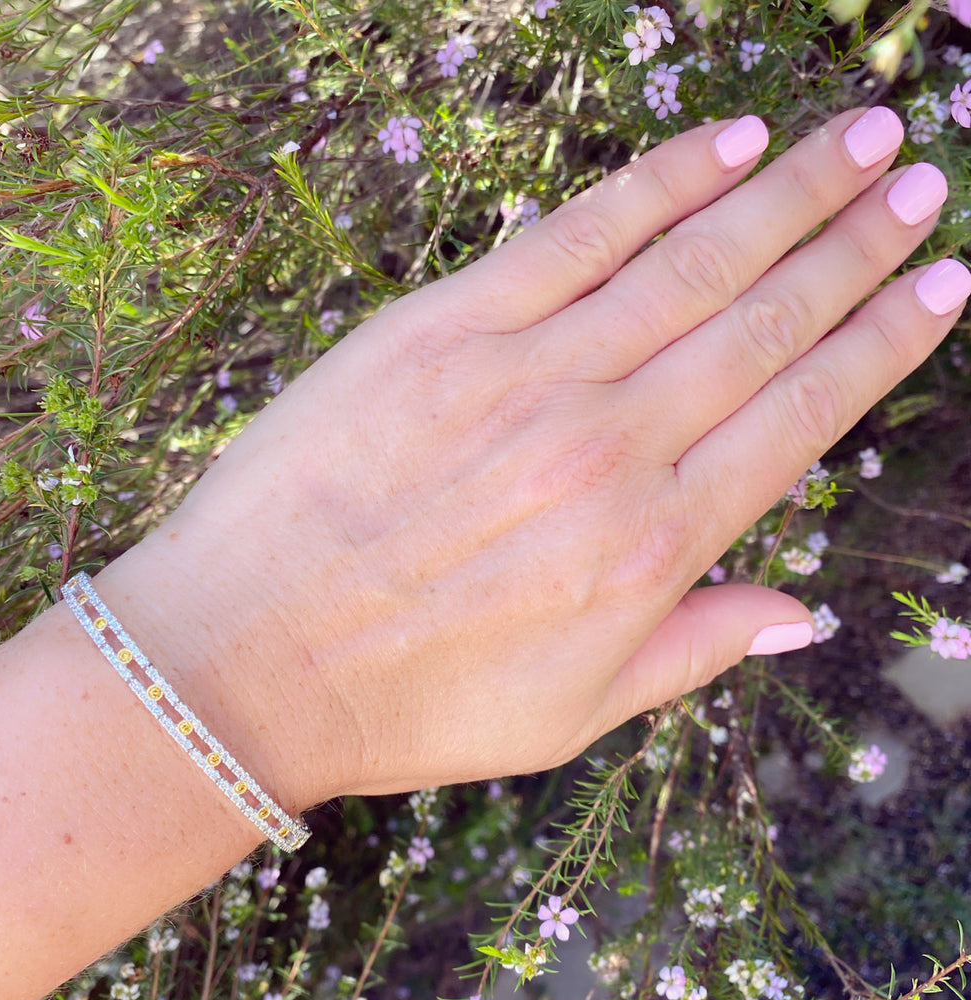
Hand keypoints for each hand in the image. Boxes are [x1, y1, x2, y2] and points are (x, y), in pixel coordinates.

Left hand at [103, 107, 967, 810]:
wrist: (246, 661)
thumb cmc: (409, 700)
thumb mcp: (572, 712)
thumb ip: (696, 648)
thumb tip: (804, 613)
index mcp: (652, 546)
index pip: (800, 415)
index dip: (880, 342)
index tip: (939, 284)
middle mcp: (608, 447)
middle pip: (762, 321)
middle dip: (853, 243)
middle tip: (920, 178)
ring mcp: (525, 377)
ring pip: (687, 263)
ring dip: (784, 192)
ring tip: (858, 139)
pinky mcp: (441, 331)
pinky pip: (574, 237)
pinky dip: (657, 183)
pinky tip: (724, 142)